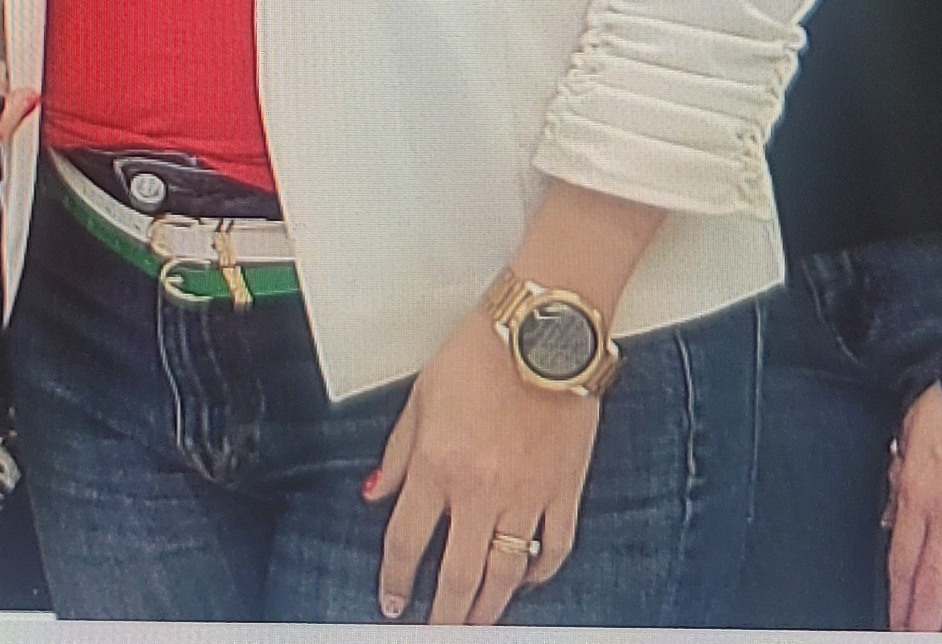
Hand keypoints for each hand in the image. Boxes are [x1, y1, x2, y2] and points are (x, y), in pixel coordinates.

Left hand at [365, 315, 602, 622]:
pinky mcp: (565, 488)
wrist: (545, 328)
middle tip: (436, 631)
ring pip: (505, 575)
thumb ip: (398, 452)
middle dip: (443, 616)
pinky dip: (540, 572)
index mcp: (438, 465)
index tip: (392, 601)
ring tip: (477, 621)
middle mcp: (480, 489)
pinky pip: (554, 549)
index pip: (406, 542)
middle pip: (457, 577)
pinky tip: (528, 579)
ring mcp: (526, 494)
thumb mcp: (422, 394)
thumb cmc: (484, 349)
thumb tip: (377, 493)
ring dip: (488, 607)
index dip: (395, 581)